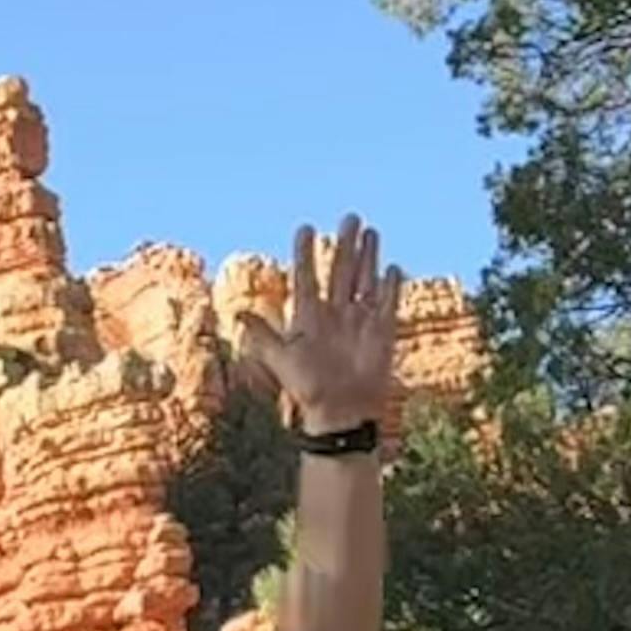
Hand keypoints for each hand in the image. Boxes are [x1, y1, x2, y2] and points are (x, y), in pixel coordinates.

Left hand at [234, 218, 398, 439]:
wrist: (342, 412)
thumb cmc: (309, 390)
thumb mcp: (281, 362)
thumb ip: (263, 337)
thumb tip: (239, 314)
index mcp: (309, 317)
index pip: (307, 277)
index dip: (306, 253)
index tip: (306, 228)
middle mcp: (335, 314)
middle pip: (340, 270)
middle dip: (344, 244)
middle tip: (349, 217)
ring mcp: (359, 319)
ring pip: (364, 279)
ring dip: (368, 256)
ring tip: (369, 230)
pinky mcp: (382, 330)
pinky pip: (387, 301)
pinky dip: (390, 285)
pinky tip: (391, 267)